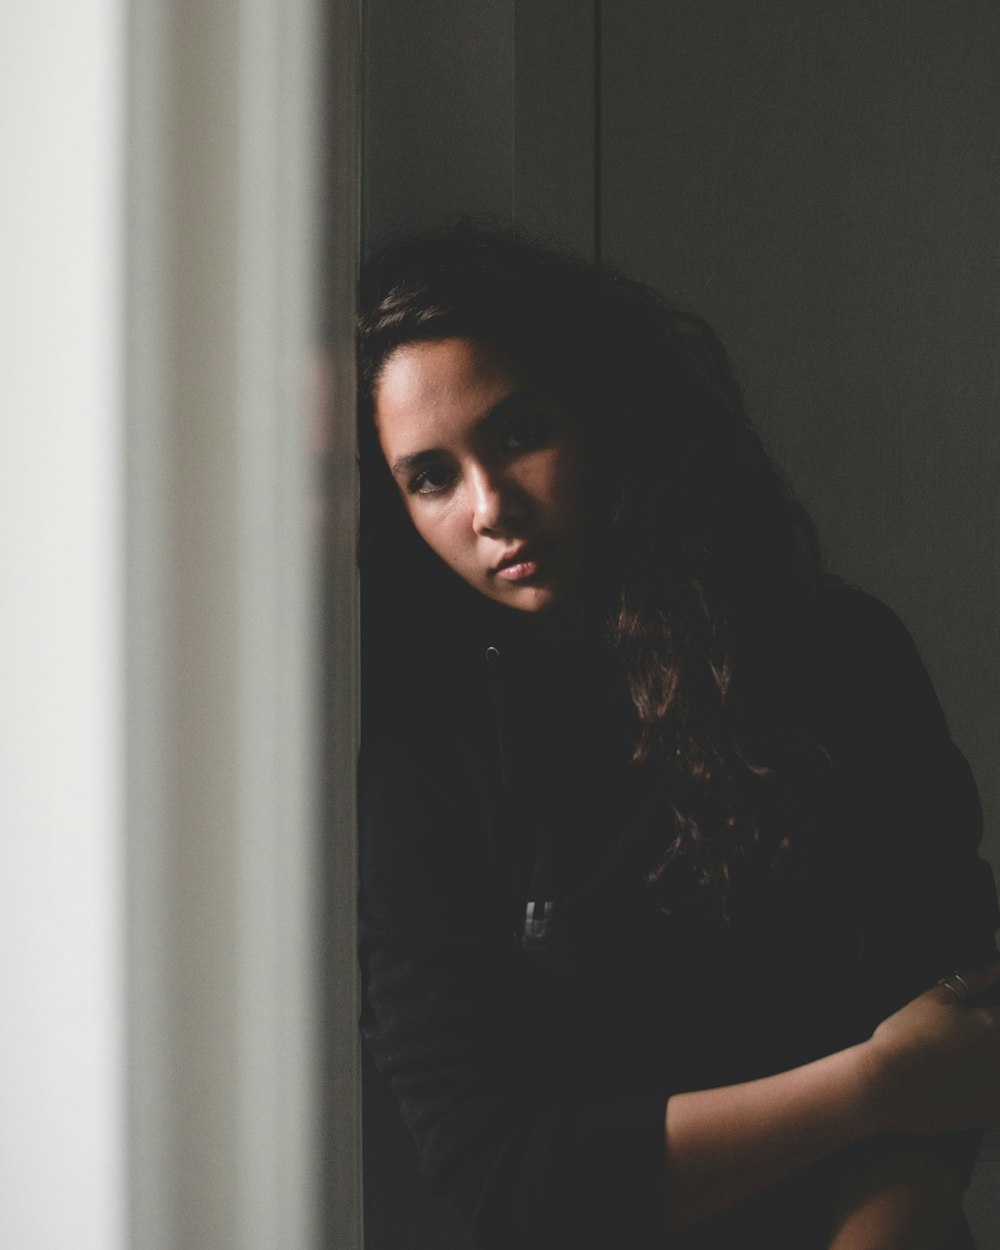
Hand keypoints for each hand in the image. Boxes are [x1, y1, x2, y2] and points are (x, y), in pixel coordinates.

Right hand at [864, 963, 999, 1134]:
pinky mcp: (989, 1113)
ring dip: (988, 1061)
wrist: (886, 1084)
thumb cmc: (904, 1040)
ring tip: (957, 1058)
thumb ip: (970, 980)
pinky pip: (999, 1104)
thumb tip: (994, 967)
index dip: (992, 1012)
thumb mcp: (932, 999)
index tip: (980, 1015)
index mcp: (992, 1024)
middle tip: (960, 1039)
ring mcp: (997, 1087)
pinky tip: (967, 1085)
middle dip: (988, 1036)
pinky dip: (988, 1091)